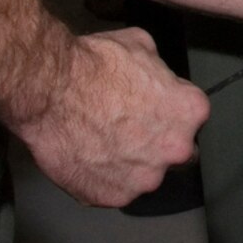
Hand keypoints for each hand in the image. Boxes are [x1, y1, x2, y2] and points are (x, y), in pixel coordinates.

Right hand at [12, 27, 209, 207]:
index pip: (191, 116)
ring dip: (130, 163)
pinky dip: (102, 179)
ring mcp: (145, 179)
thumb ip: (159, 70)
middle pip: (177, 152)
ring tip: (101, 143)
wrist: (51, 90)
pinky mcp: (113, 197)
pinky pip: (113, 190)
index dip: (169, 111)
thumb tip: (156, 77)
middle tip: (129, 129)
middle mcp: (176, 150)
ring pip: (145, 176)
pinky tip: (86, 157)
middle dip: (158, 143)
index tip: (151, 108)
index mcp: (190, 112)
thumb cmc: (95, 64)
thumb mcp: (140, 45)